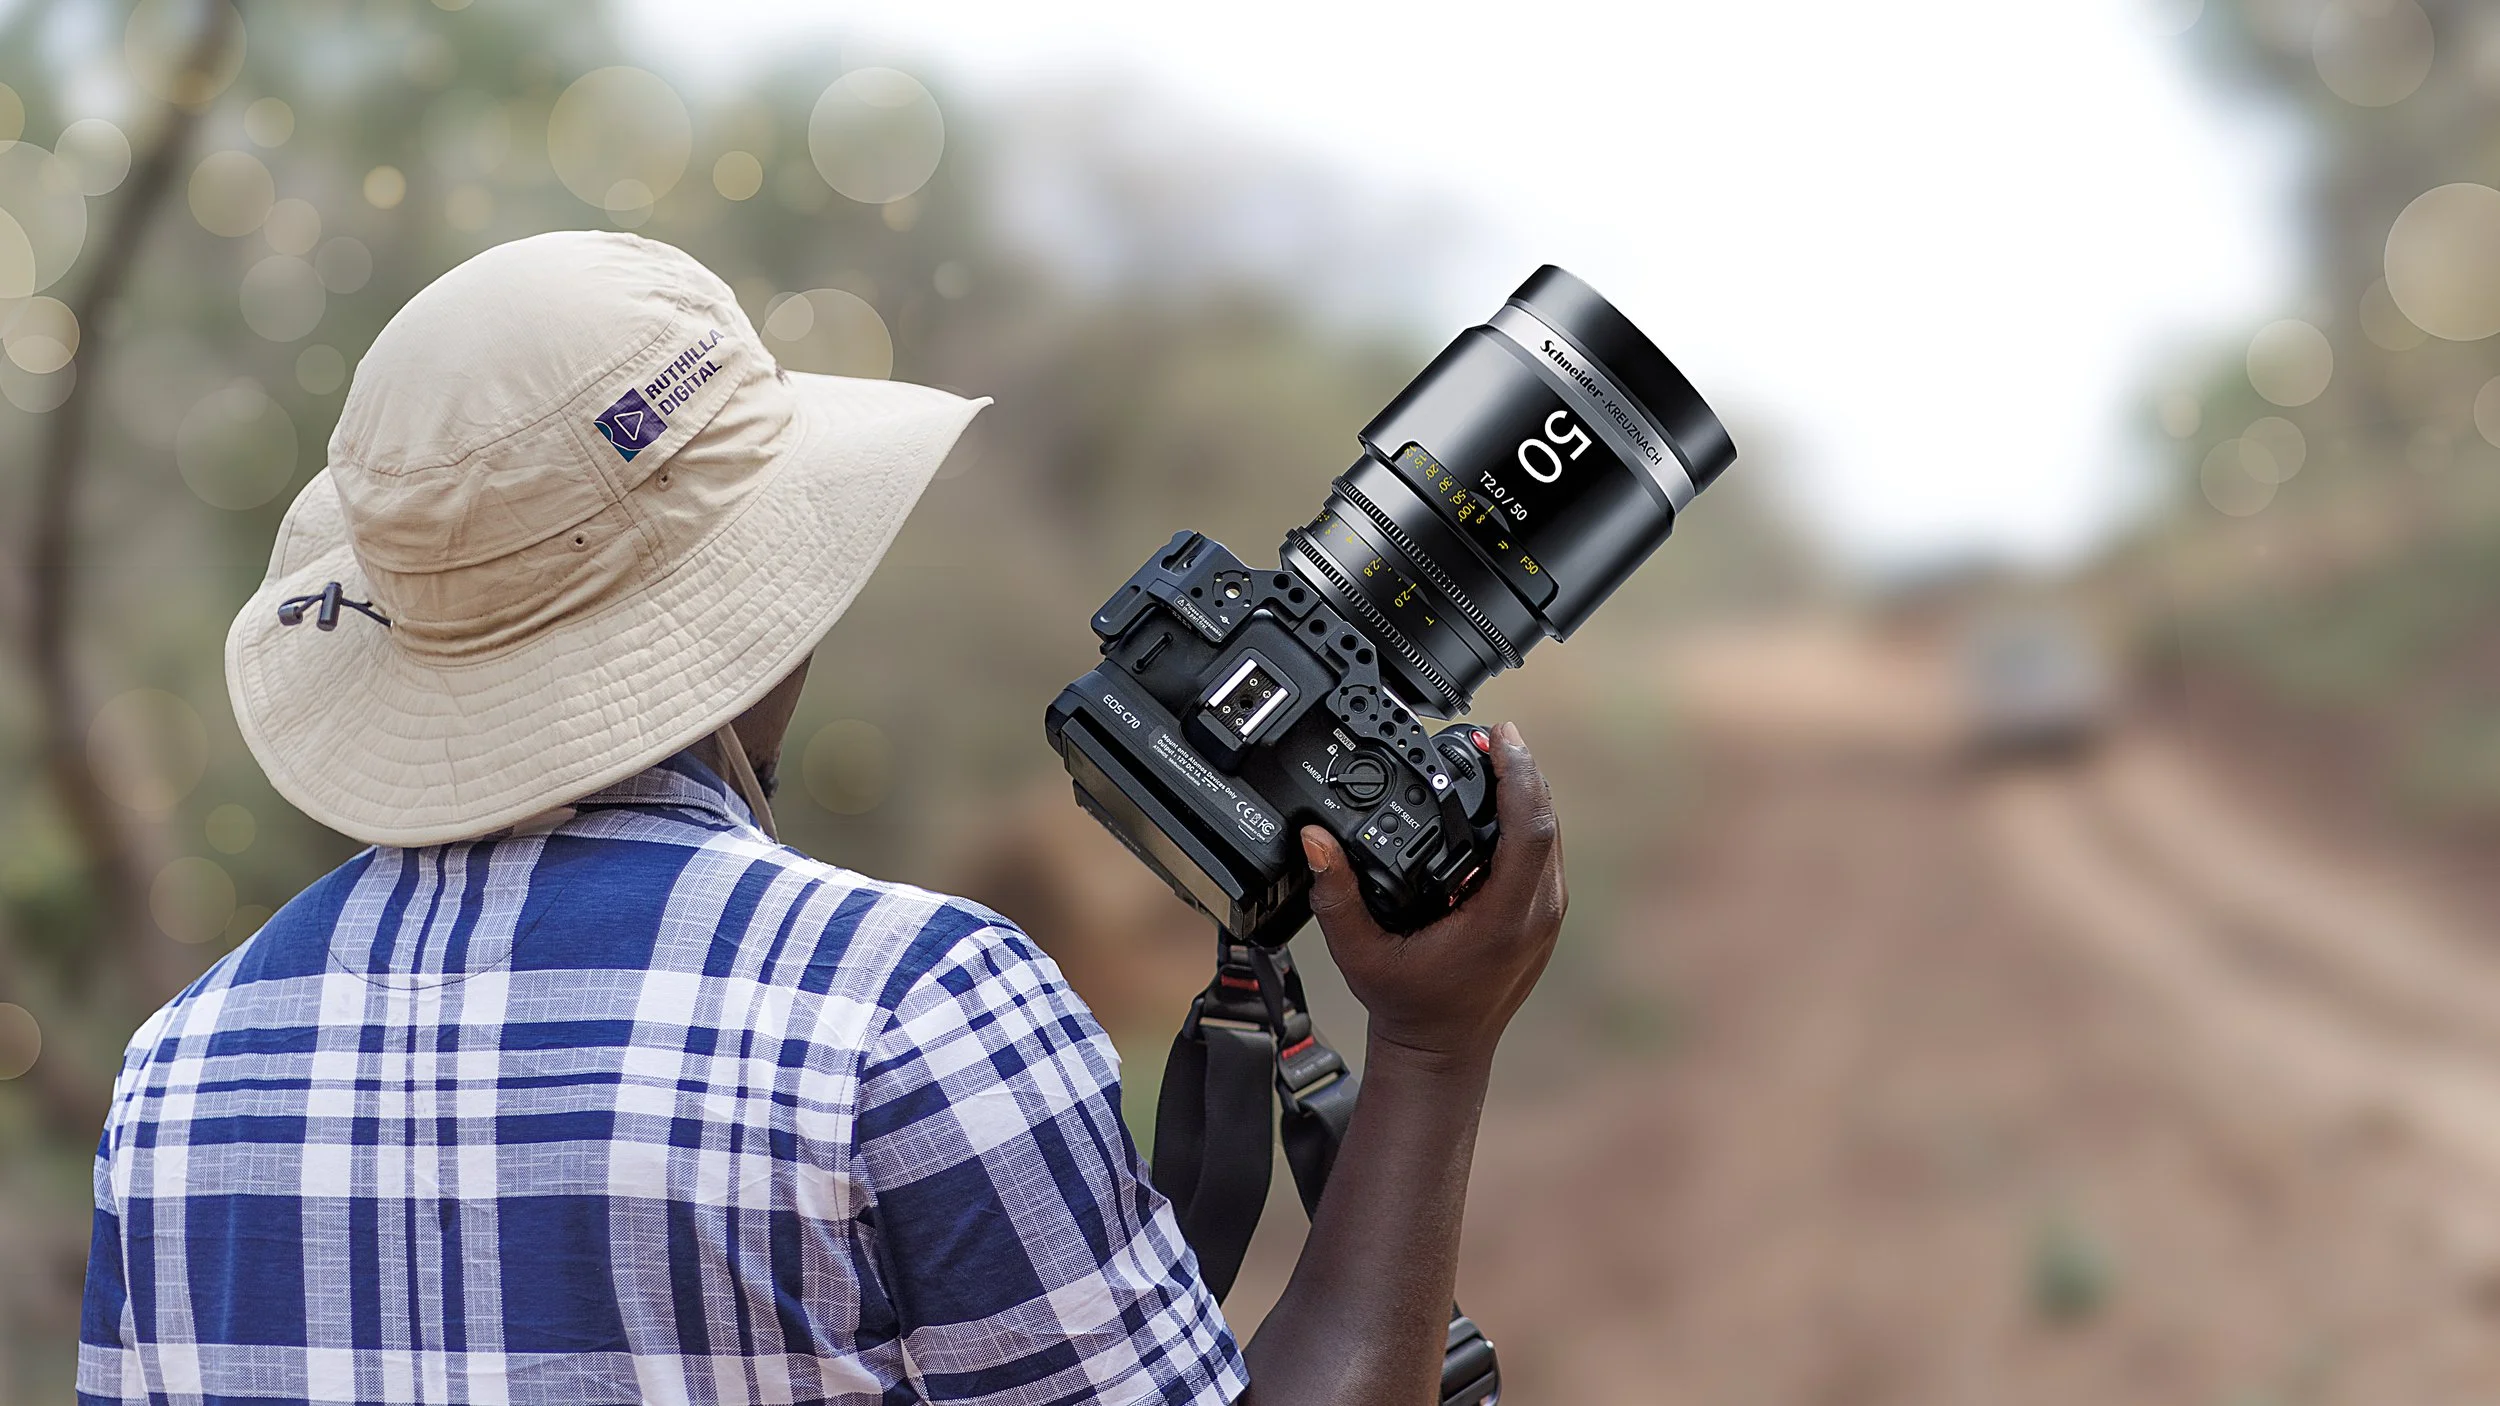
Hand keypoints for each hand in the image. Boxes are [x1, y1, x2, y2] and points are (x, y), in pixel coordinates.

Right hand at [1301, 721, 1566, 1067]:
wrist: (1442, 1053)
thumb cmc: (1407, 1006)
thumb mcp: (1360, 953)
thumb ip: (1336, 896)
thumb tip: (1313, 839)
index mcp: (1502, 919)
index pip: (1530, 830)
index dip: (1518, 776)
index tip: (1498, 737)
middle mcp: (1536, 915)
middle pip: (1546, 821)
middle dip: (1520, 771)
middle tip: (1486, 735)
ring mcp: (1545, 917)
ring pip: (1550, 836)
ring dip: (1525, 793)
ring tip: (1491, 757)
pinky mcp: (1541, 917)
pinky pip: (1544, 855)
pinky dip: (1524, 821)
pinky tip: (1495, 804)